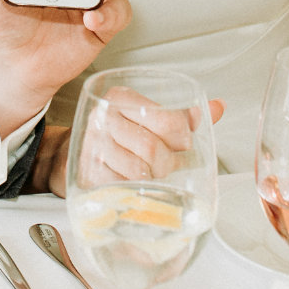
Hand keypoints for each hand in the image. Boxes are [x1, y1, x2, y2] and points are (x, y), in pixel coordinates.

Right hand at [46, 94, 224, 196]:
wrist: (70, 156)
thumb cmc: (118, 136)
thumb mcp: (145, 118)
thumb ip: (181, 116)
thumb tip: (218, 107)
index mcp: (120, 97)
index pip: (168, 120)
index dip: (182, 139)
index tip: (181, 145)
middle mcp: (103, 118)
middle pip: (153, 149)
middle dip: (166, 163)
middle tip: (166, 165)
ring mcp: (92, 146)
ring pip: (139, 171)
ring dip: (151, 179)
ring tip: (148, 174)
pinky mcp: (87, 173)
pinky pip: (124, 187)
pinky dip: (135, 190)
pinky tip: (133, 184)